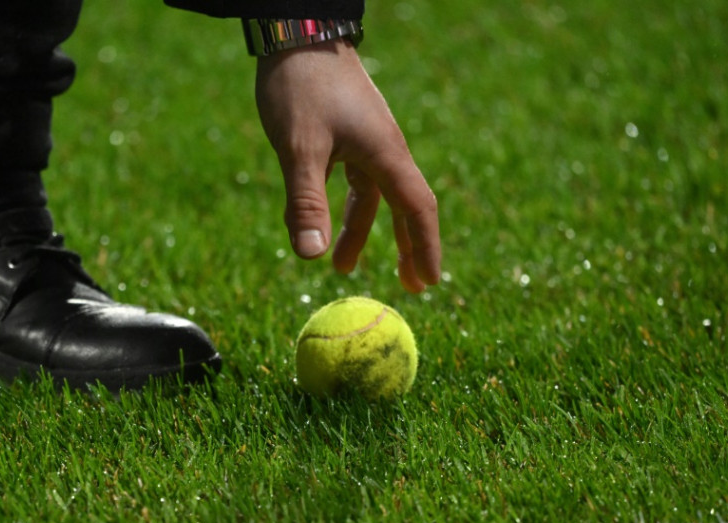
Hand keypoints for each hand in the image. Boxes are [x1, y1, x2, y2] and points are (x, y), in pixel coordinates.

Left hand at [255, 39, 440, 292]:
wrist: (297, 32)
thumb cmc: (301, 85)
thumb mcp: (300, 147)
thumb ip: (306, 202)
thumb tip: (311, 258)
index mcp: (385, 153)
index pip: (418, 209)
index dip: (426, 248)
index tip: (430, 283)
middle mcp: (384, 149)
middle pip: (404, 207)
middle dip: (407, 248)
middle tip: (409, 286)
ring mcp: (367, 140)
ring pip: (373, 196)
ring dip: (362, 231)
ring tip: (342, 267)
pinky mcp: (347, 132)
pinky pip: (354, 179)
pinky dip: (345, 206)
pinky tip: (324, 222)